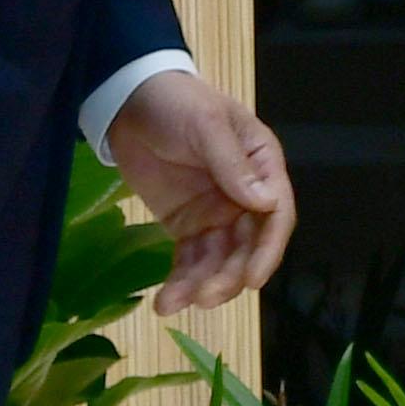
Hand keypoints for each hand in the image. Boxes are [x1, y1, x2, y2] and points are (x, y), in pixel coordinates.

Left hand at [102, 71, 295, 312]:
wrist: (128, 102)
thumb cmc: (177, 103)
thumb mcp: (206, 125)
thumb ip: (232, 164)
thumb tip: (265, 203)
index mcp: (262, 165)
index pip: (276, 213)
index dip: (268, 250)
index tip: (254, 279)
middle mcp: (246, 196)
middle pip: (249, 246)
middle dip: (230, 276)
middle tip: (206, 298)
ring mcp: (216, 214)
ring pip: (220, 261)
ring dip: (204, 285)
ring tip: (177, 303)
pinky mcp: (187, 227)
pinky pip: (190, 261)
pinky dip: (181, 283)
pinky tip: (165, 303)